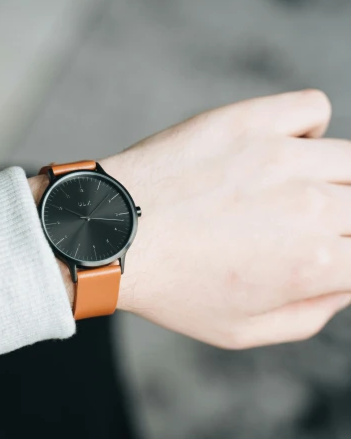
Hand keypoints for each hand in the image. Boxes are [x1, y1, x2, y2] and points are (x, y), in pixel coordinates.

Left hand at [100, 90, 350, 348]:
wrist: (111, 234)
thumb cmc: (172, 288)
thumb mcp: (243, 330)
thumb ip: (312, 313)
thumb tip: (346, 283)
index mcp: (314, 263)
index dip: (347, 258)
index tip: (331, 255)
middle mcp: (310, 205)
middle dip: (343, 227)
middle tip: (302, 232)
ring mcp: (283, 156)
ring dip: (336, 180)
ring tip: (293, 194)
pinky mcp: (252, 121)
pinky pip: (312, 108)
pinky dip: (308, 128)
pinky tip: (281, 150)